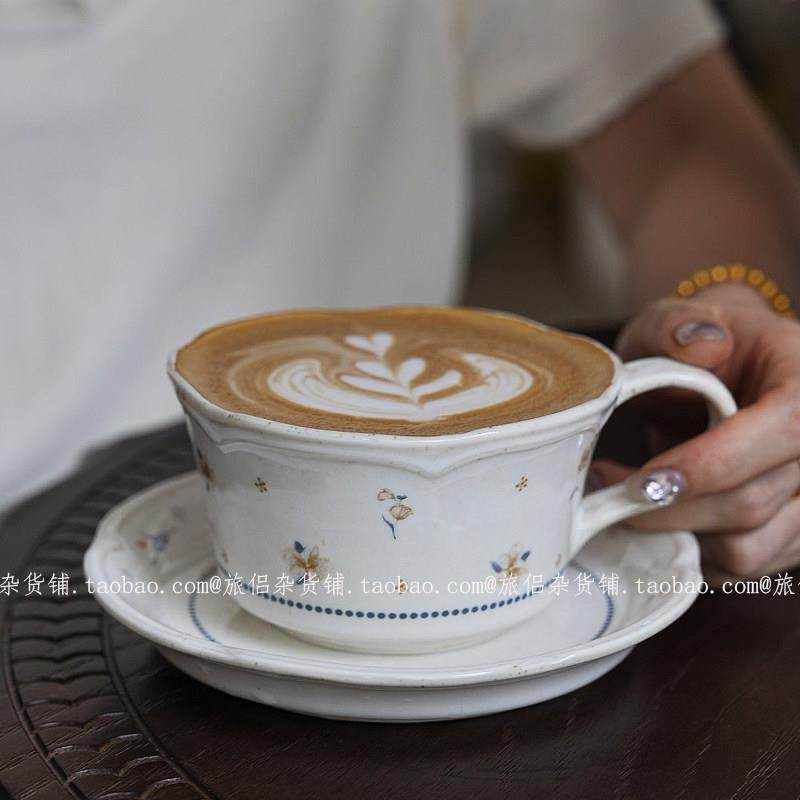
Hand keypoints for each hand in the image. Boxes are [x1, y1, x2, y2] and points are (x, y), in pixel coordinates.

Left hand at [592, 284, 799, 579]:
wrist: (721, 377)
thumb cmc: (693, 347)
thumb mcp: (673, 320)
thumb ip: (678, 324)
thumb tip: (704, 344)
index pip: (783, 431)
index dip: (709, 464)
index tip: (640, 481)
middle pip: (751, 502)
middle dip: (667, 508)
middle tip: (605, 493)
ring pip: (747, 549)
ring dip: (676, 534)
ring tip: (631, 501)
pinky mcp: (795, 534)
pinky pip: (743, 567)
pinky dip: (694, 553)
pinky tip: (664, 518)